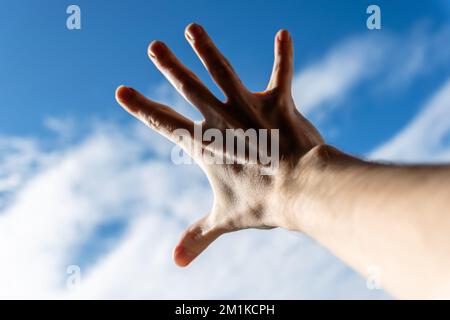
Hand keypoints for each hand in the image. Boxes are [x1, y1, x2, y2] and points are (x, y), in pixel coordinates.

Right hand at [115, 23, 322, 266]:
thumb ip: (199, 237)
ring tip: (192, 27)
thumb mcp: (224, 220)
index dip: (141, 108)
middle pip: (189, 89)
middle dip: (170, 66)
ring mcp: (249, 109)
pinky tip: (283, 32)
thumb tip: (176, 264)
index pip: (164, 124)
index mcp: (206, 145)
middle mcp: (222, 122)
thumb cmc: (262, 205)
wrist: (301, 194)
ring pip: (224, 72)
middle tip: (154, 45)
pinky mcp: (279, 104)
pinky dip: (283, 54)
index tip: (121, 90)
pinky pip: (282, 74)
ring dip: (207, 49)